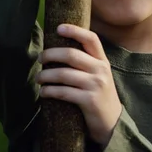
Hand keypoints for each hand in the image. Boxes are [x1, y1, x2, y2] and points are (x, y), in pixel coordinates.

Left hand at [36, 24, 121, 146]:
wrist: (113, 124)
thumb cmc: (100, 97)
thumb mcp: (99, 76)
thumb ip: (86, 63)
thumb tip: (59, 50)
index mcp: (102, 61)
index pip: (91, 39)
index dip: (75, 31)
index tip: (58, 28)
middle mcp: (101, 70)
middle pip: (71, 54)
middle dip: (51, 54)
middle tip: (40, 58)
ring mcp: (96, 85)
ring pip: (63, 74)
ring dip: (46, 75)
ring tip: (38, 78)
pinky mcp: (89, 100)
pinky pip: (63, 92)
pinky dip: (49, 91)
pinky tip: (43, 92)